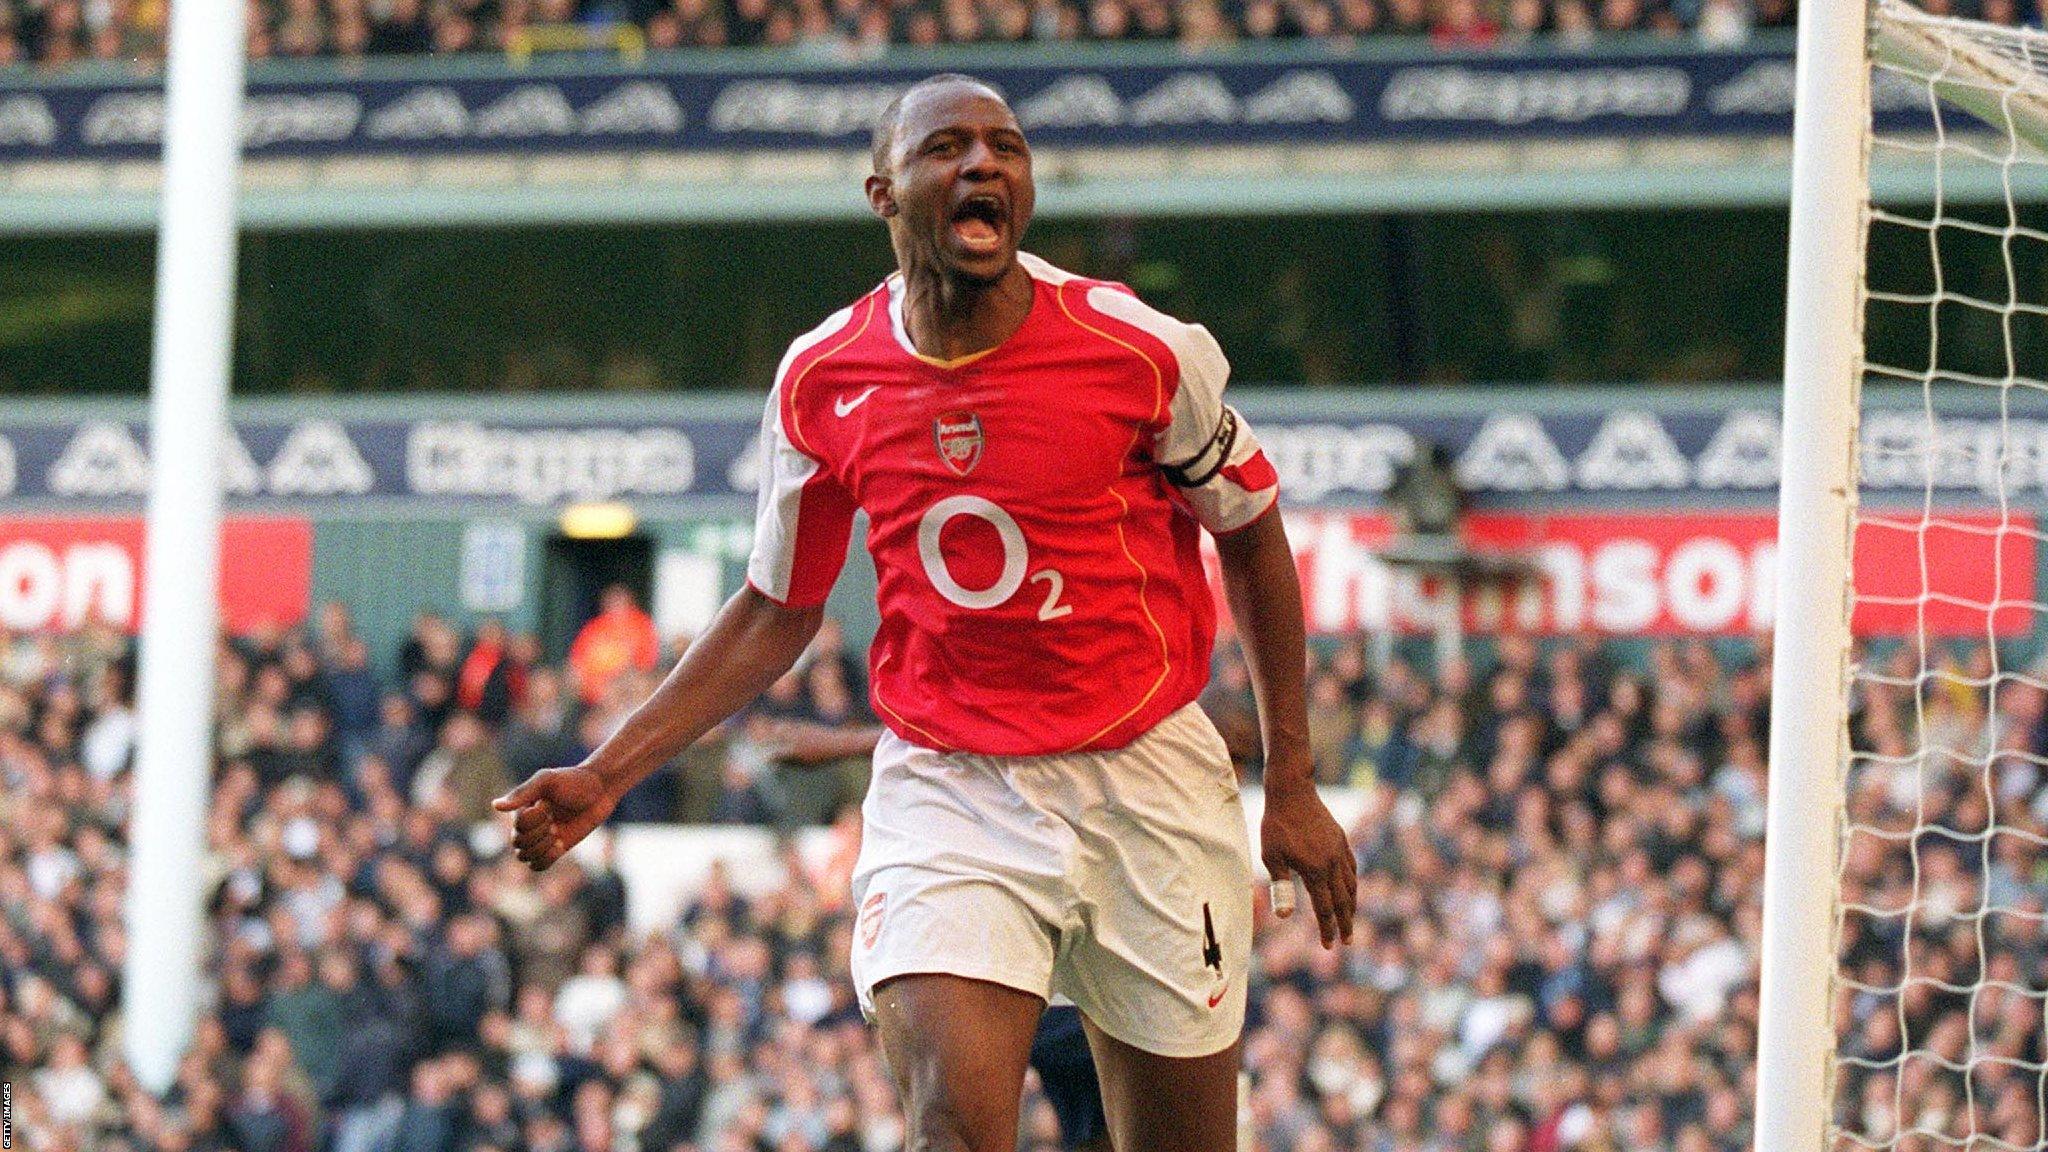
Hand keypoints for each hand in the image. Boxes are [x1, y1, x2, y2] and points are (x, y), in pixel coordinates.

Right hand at [492, 765, 618, 870]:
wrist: (600, 790)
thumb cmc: (574, 780)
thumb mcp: (548, 780)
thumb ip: (523, 792)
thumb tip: (495, 806)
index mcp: (521, 808)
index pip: (518, 826)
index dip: (535, 819)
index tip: (549, 804)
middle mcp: (527, 824)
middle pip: (518, 844)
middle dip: (539, 834)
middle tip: (555, 820)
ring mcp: (540, 838)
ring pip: (524, 857)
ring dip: (542, 848)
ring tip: (557, 834)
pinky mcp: (554, 849)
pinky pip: (538, 866)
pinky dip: (546, 859)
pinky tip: (560, 845)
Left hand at [1260, 779, 1356, 947]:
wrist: (1292, 790)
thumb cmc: (1276, 825)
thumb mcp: (1272, 857)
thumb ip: (1281, 887)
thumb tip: (1285, 917)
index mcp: (1315, 871)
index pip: (1324, 909)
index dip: (1328, 929)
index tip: (1329, 945)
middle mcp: (1332, 863)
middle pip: (1343, 901)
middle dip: (1345, 923)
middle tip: (1347, 941)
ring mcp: (1340, 850)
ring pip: (1351, 884)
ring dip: (1351, 905)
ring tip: (1350, 918)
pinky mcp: (1341, 839)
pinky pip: (1352, 866)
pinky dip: (1353, 882)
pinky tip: (1350, 886)